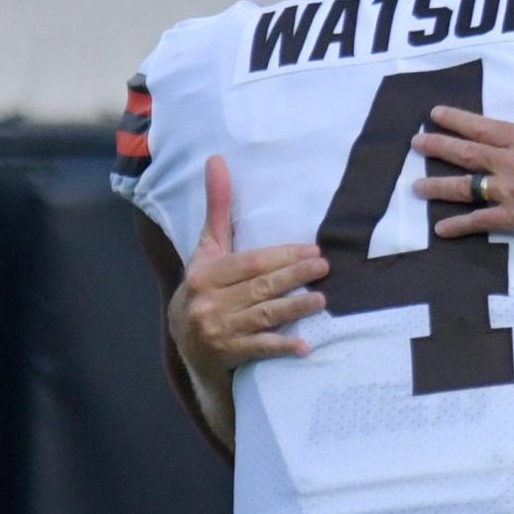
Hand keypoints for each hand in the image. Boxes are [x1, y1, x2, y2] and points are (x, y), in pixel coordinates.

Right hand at [168, 155, 328, 375]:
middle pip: (259, 286)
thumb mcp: (208, 250)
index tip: (313, 250)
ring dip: (293, 308)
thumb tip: (217, 160)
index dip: (282, 256)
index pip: (250, 262)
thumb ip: (218, 209)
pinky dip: (281, 347)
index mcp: (205, 273)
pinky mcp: (229, 354)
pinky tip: (304, 346)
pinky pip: (259, 348)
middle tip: (324, 268)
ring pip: (263, 315)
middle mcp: (208, 300)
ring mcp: (218, 329)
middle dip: (294, 276)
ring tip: (321, 300)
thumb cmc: (205, 289)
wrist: (188, 346)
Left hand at [411, 58, 513, 250]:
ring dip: (439, 187)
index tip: (435, 115)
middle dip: (437, 147)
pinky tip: (441, 228)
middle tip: (414, 143)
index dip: (457, 120)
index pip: (485, 127)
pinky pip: (483, 222)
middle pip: (467, 154)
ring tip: (416, 187)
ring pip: (467, 188)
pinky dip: (460, 225)